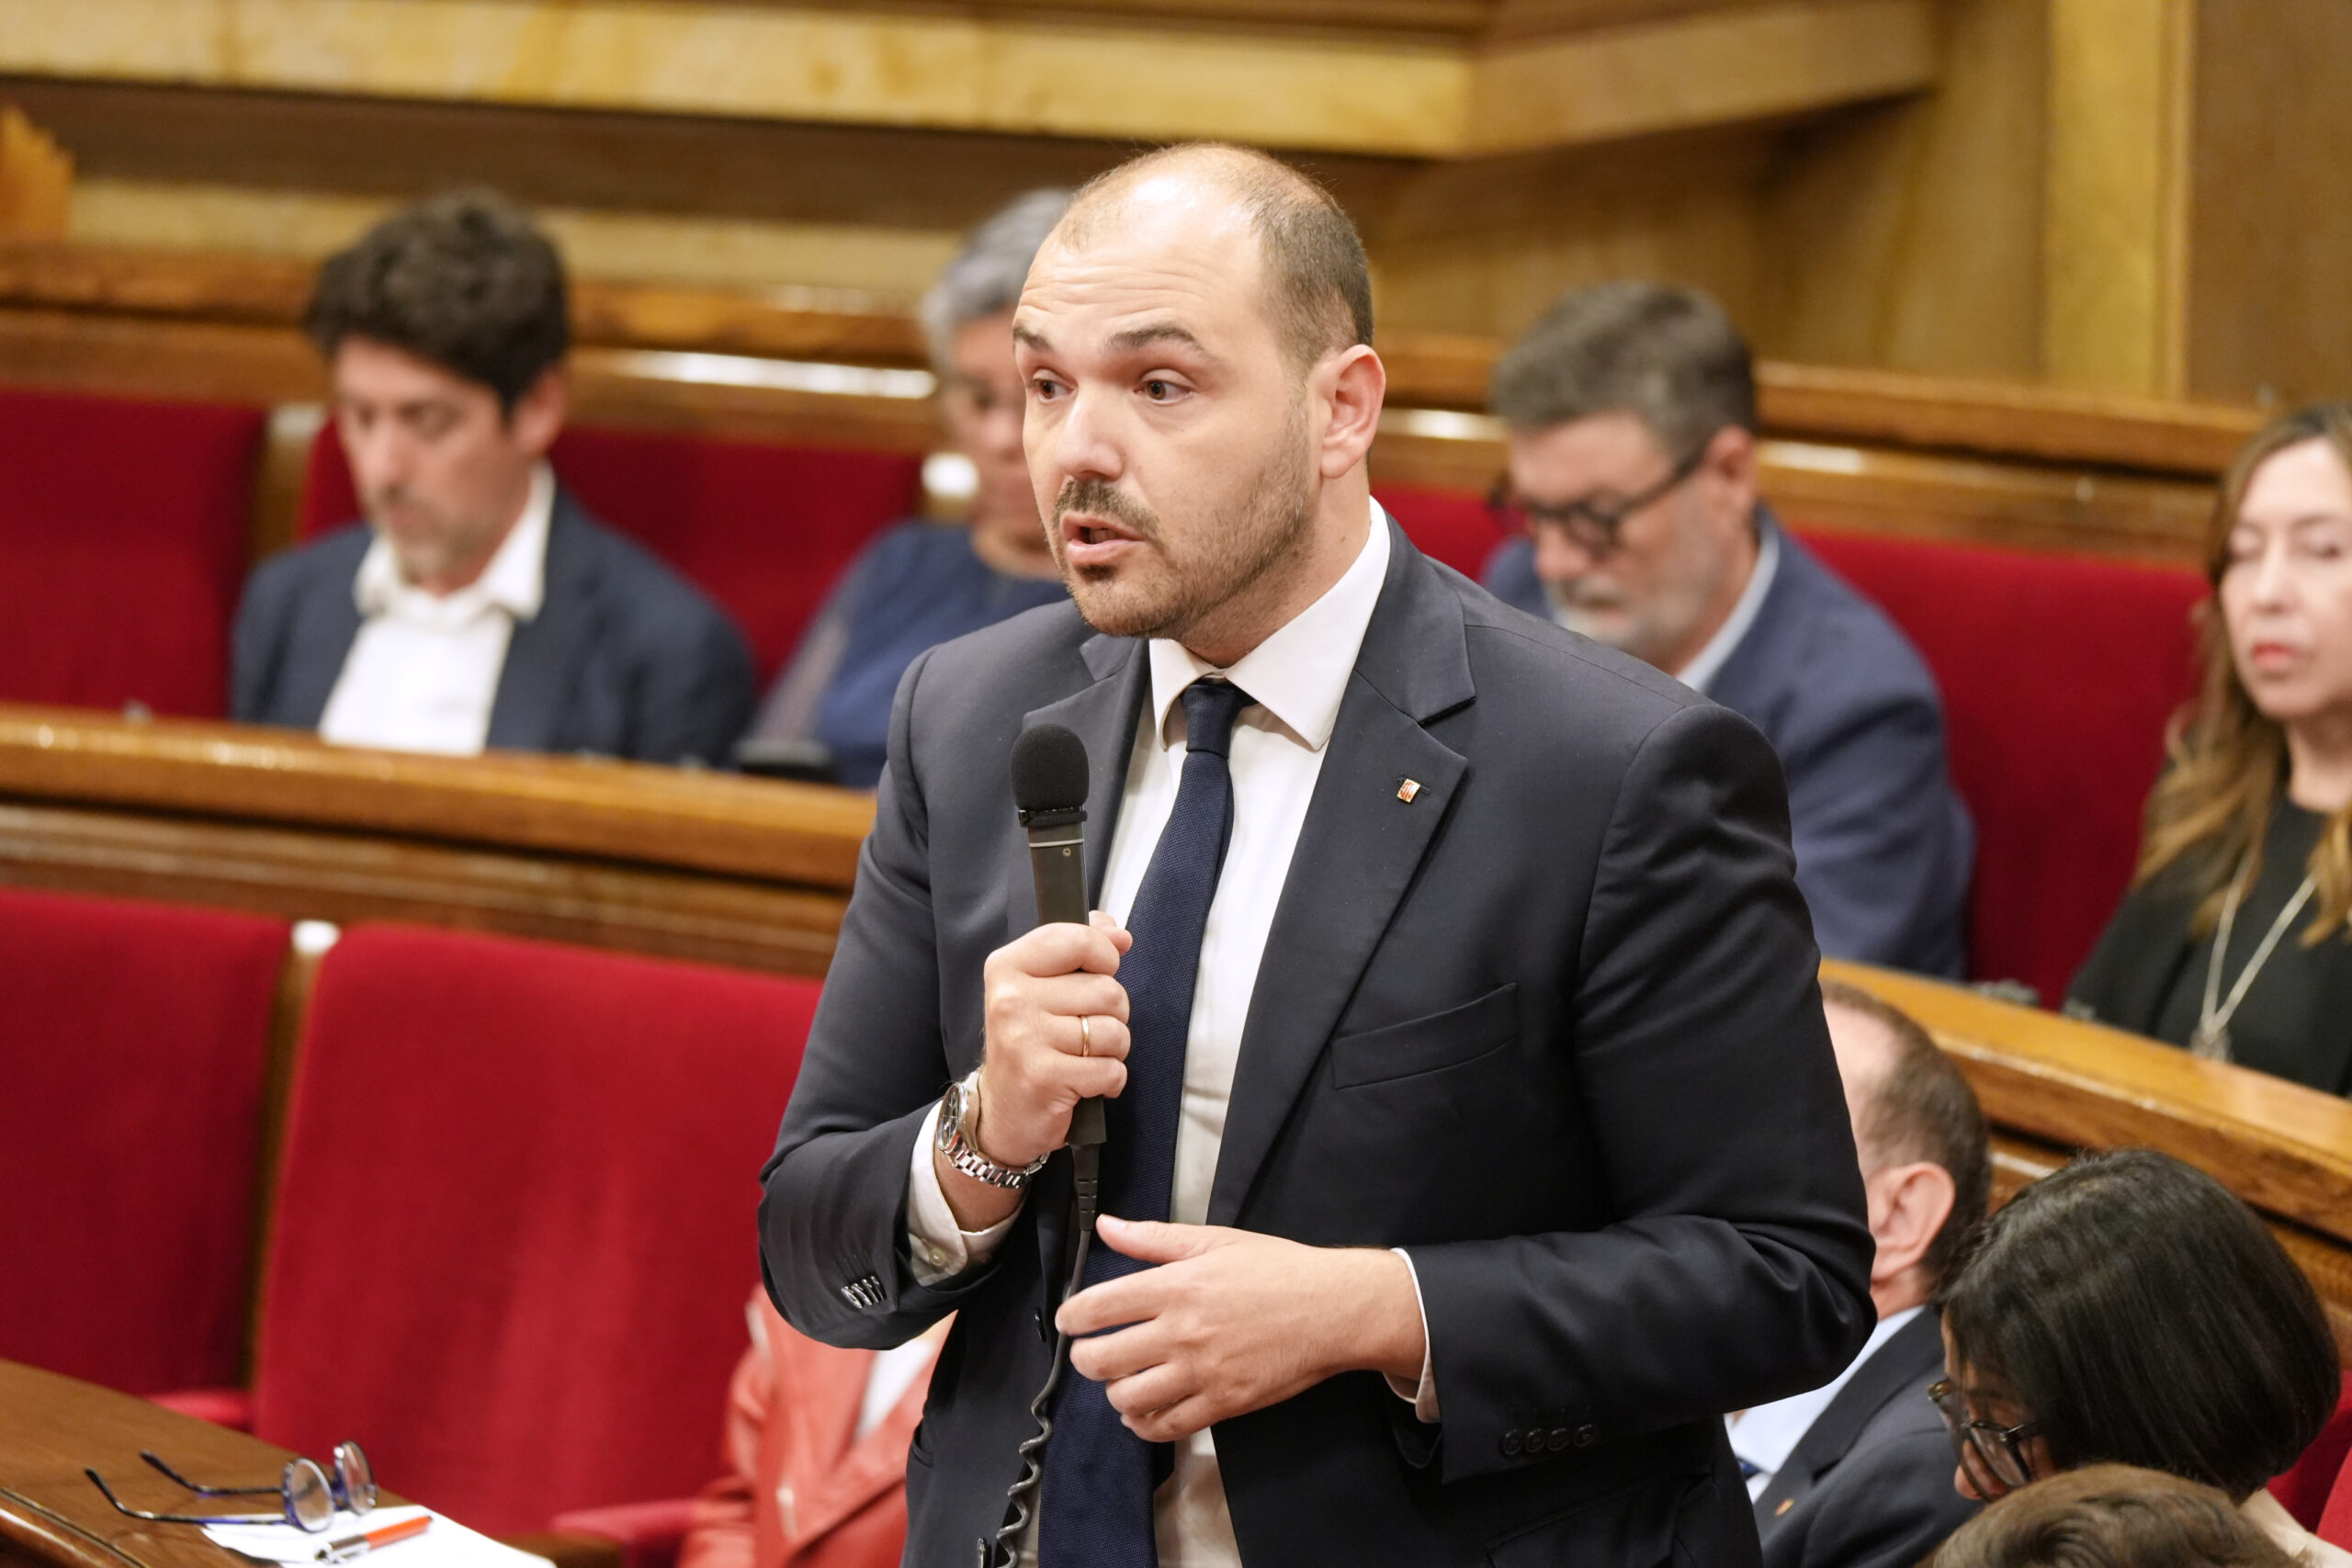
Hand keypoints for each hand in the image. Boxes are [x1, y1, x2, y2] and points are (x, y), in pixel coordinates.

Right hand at [974, 911, 1132, 1166]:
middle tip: (1085, 1030)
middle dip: (1112, 1013)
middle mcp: (1010, 999)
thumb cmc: (1030, 1043)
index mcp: (1008, 966)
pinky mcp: (1043, 1077)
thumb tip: (1119, 934)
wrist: (1003, 1111)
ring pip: (1113, 1030)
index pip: (1079, 940)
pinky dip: (1110, 1079)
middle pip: (1107, 988)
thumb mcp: (1043, 986)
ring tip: (1085, 1056)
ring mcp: (1024, 1038)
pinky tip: (1086, 1082)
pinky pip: (1111, 1069)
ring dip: (1113, 1049)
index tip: (1100, 972)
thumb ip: (1080, 949)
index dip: (1105, 957)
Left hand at [1055, 1217, 1426, 1441]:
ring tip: (1121, 1380)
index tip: (1069, 1322)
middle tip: (1090, 1353)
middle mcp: (1181, 1331)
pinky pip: (1166, 1426)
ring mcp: (1201, 1372)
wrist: (1333, 1308)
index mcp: (1176, 1286)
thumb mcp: (1214, 1241)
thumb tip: (1107, 1225)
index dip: (1071, 1317)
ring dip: (1114, 1391)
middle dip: (1085, 1358)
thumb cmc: (1278, 1270)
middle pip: (1103, 1359)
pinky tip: (1144, 1411)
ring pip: (1128, 1397)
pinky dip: (1145, 1423)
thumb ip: (1153, 1238)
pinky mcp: (1223, 1403)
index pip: (1098, 1306)